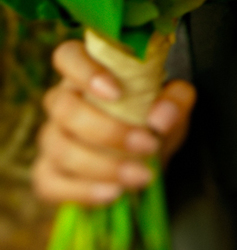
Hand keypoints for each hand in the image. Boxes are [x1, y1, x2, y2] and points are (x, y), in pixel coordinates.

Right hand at [32, 39, 195, 207]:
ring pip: (61, 148)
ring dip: (104, 165)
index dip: (85, 71)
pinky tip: (113, 193)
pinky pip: (50, 183)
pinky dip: (83, 191)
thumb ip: (175, 101)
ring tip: (142, 176)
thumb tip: (162, 115)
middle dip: (108, 131)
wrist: (142, 165)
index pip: (67, 56)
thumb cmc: (151, 124)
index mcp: (88, 75)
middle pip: (64, 108)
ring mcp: (52, 140)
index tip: (117, 92)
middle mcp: (62, 103)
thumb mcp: (173, 108)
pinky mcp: (47, 175)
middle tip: (149, 145)